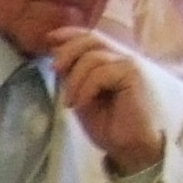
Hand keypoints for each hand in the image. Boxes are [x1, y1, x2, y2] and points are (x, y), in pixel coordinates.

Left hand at [46, 32, 163, 176]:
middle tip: (54, 69)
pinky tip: (82, 104)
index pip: (92, 37)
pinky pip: (101, 72)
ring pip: (93, 57)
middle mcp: (124, 57)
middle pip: (91, 38)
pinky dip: (86, 88)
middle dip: (67, 51)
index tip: (48, 39)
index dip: (70, 34)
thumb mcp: (83, 96)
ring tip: (71, 102)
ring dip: (75, 80)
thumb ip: (74, 76)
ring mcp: (131, 64)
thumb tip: (57, 54)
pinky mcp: (134, 75)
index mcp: (113, 60)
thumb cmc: (111, 126)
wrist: (132, 148)